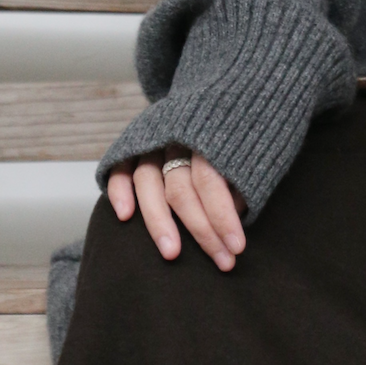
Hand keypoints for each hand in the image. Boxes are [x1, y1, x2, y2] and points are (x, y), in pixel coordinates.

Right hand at [107, 146, 247, 271]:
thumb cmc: (234, 135)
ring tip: (172, 253)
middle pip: (181, 189)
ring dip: (159, 221)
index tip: (238, 247)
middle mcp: (177, 138)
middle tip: (222, 261)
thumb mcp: (246, 149)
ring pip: (148, 182)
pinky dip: (119, 190)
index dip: (223, 216)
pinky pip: (120, 168)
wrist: (214, 102)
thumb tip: (237, 217)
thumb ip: (239, 181)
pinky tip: (124, 216)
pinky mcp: (132, 145)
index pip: (211, 181)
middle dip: (201, 230)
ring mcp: (152, 141)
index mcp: (208, 136)